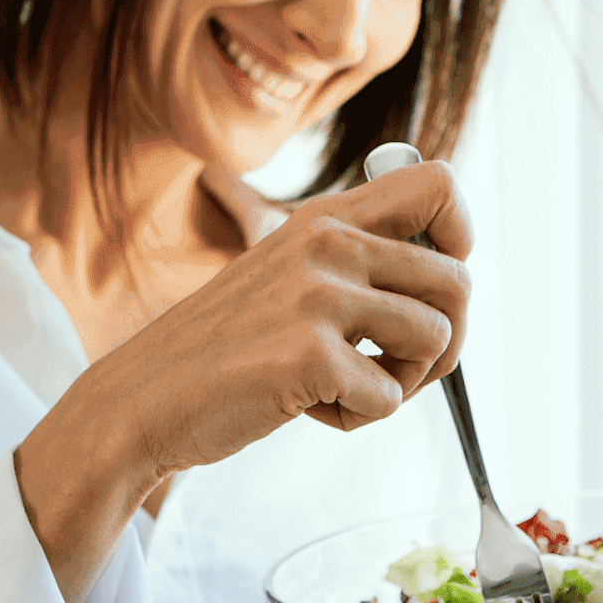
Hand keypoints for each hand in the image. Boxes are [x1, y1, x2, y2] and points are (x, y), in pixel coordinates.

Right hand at [62, 158, 474, 475]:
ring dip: (402, 384)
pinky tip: (308, 407)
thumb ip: (351, 260)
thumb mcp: (284, 274)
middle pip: (458, 280)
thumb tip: (449, 269)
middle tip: (395, 369)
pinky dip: (358, 418)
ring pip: (437, 340)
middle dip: (445, 342)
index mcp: (325, 218)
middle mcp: (327, 244)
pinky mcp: (310, 356)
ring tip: (346, 388)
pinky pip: (389, 398)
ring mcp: (318, 297)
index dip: (459, 238)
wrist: (142, 399)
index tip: (429, 290)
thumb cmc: (223, 349)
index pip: (438, 183)